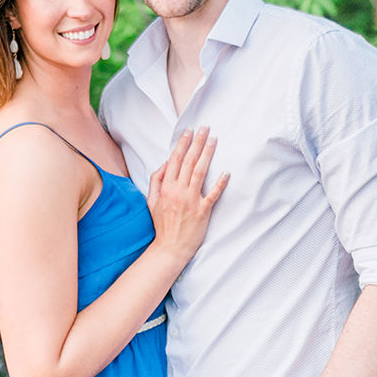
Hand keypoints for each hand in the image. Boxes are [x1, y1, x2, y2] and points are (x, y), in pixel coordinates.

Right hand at [146, 127, 227, 269]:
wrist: (169, 248)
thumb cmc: (161, 225)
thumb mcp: (151, 201)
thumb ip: (156, 181)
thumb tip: (165, 163)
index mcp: (165, 188)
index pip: (175, 159)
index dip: (182, 144)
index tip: (189, 131)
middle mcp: (178, 191)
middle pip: (188, 161)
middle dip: (197, 142)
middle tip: (205, 128)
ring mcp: (191, 201)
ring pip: (200, 172)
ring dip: (207, 154)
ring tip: (214, 140)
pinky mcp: (203, 211)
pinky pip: (213, 194)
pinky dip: (220, 183)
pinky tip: (226, 172)